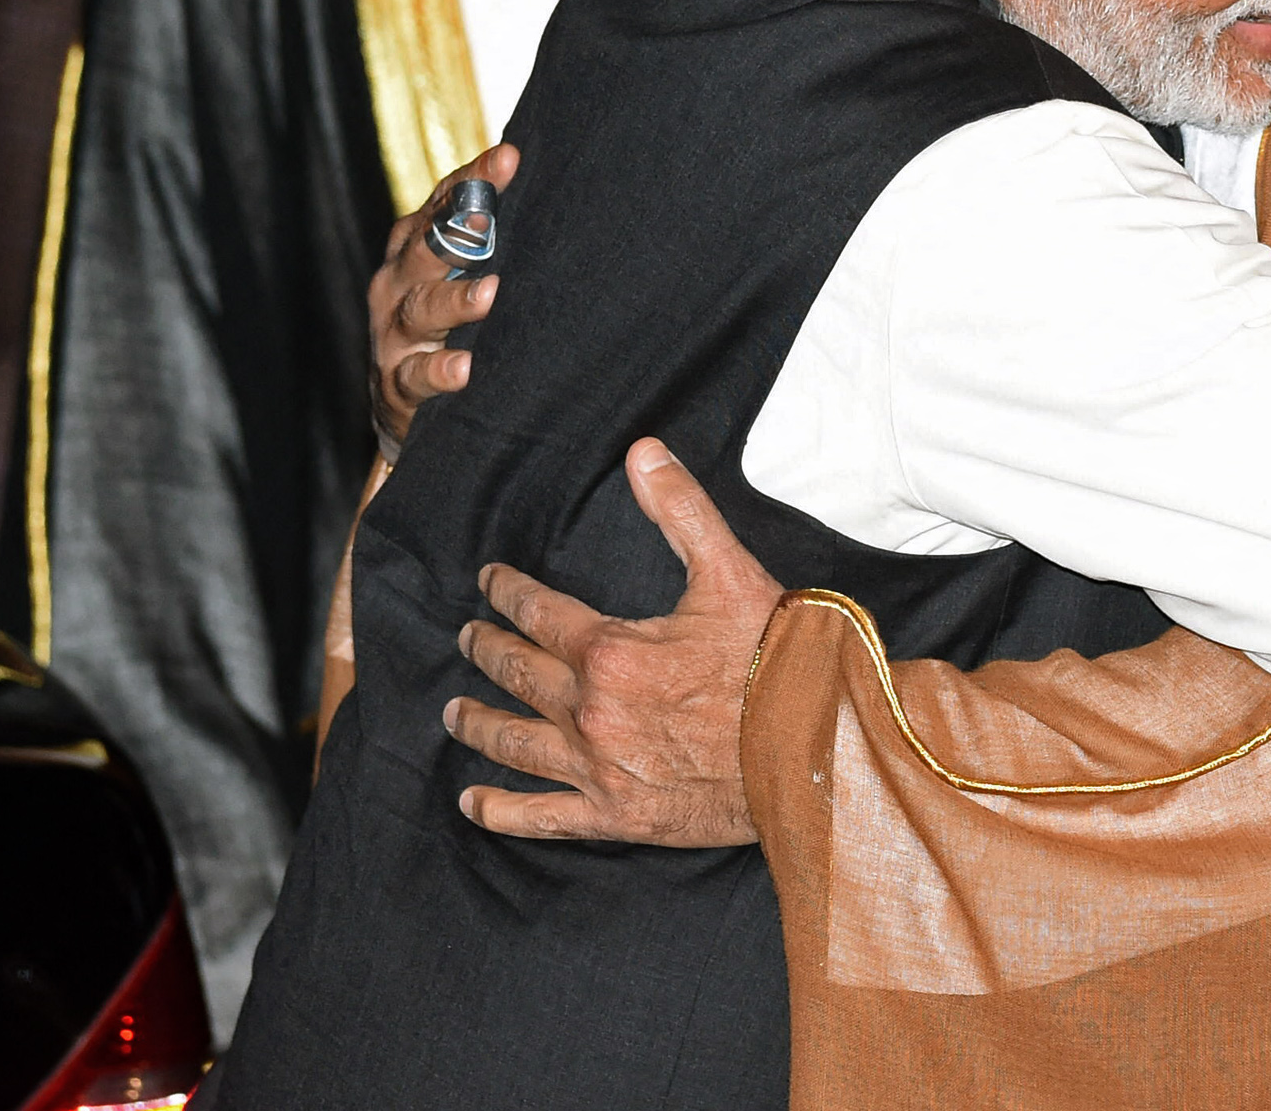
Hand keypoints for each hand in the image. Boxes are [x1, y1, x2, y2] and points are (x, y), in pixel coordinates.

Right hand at [369, 144, 517, 446]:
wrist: (398, 401)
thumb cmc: (442, 322)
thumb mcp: (456, 274)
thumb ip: (487, 238)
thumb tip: (542, 186)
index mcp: (413, 247)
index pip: (442, 204)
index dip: (474, 181)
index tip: (509, 157)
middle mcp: (398, 283)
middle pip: (425, 249)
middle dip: (455, 231)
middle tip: (484, 215)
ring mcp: (393, 333)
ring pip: (421, 309)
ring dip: (456, 301)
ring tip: (490, 294)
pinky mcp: (396, 383)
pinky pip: (415, 375)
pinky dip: (439, 371)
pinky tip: (465, 369)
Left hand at [446, 439, 783, 844]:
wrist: (816, 750)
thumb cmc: (776, 660)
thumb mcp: (729, 572)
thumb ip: (680, 510)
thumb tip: (642, 453)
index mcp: (610, 651)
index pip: (538, 613)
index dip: (508, 593)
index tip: (490, 583)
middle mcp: (590, 711)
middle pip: (518, 674)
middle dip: (486, 651)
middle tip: (466, 639)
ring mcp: (598, 768)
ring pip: (515, 743)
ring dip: (478, 724)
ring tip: (454, 713)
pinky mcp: (615, 816)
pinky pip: (540, 816)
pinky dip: (501, 810)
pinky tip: (472, 802)